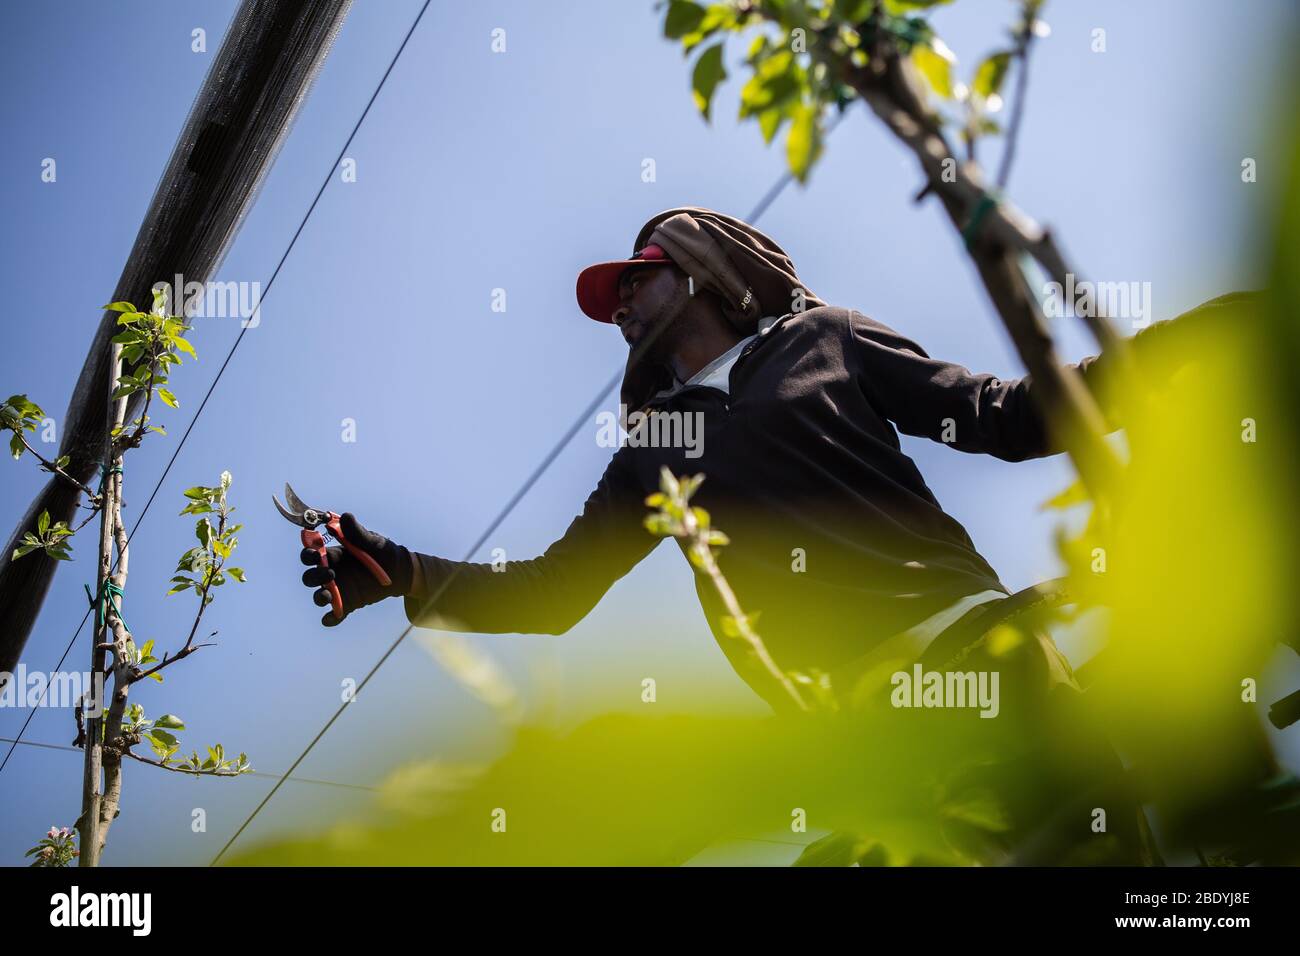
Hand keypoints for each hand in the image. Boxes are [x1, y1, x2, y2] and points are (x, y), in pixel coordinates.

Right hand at [299, 513, 413, 626]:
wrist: (400, 571)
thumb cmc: (383, 552)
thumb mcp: (372, 541)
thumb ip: (357, 532)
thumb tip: (345, 516)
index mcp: (333, 555)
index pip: (311, 554)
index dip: (308, 554)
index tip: (314, 553)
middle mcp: (331, 572)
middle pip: (310, 576)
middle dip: (314, 575)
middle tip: (329, 573)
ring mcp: (338, 589)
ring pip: (319, 595)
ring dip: (319, 596)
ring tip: (327, 595)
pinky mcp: (348, 604)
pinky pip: (334, 615)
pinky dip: (330, 619)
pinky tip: (330, 618)